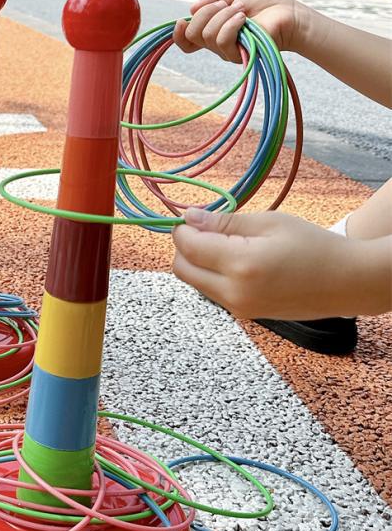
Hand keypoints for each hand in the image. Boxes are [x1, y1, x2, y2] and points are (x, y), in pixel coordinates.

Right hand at [172, 0, 305, 63]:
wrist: (288, 14)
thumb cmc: (266, 5)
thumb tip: (192, 9)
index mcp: (213, 30)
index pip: (186, 41)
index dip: (177, 34)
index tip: (182, 21)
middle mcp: (216, 44)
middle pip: (192, 34)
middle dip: (206, 13)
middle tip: (227, 4)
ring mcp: (226, 51)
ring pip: (206, 35)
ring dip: (223, 15)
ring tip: (242, 10)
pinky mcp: (237, 55)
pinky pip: (222, 40)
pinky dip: (231, 24)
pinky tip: (244, 18)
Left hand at [172, 207, 391, 319]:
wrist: (348, 282)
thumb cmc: (314, 245)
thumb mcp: (270, 222)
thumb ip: (225, 222)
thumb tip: (189, 217)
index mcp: (241, 264)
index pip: (188, 247)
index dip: (183, 229)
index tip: (193, 217)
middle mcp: (235, 292)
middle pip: (182, 269)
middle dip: (185, 247)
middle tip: (207, 229)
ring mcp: (239, 307)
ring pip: (195, 282)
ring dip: (198, 262)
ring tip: (228, 244)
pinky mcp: (245, 314)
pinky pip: (213, 292)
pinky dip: (212, 275)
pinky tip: (236, 261)